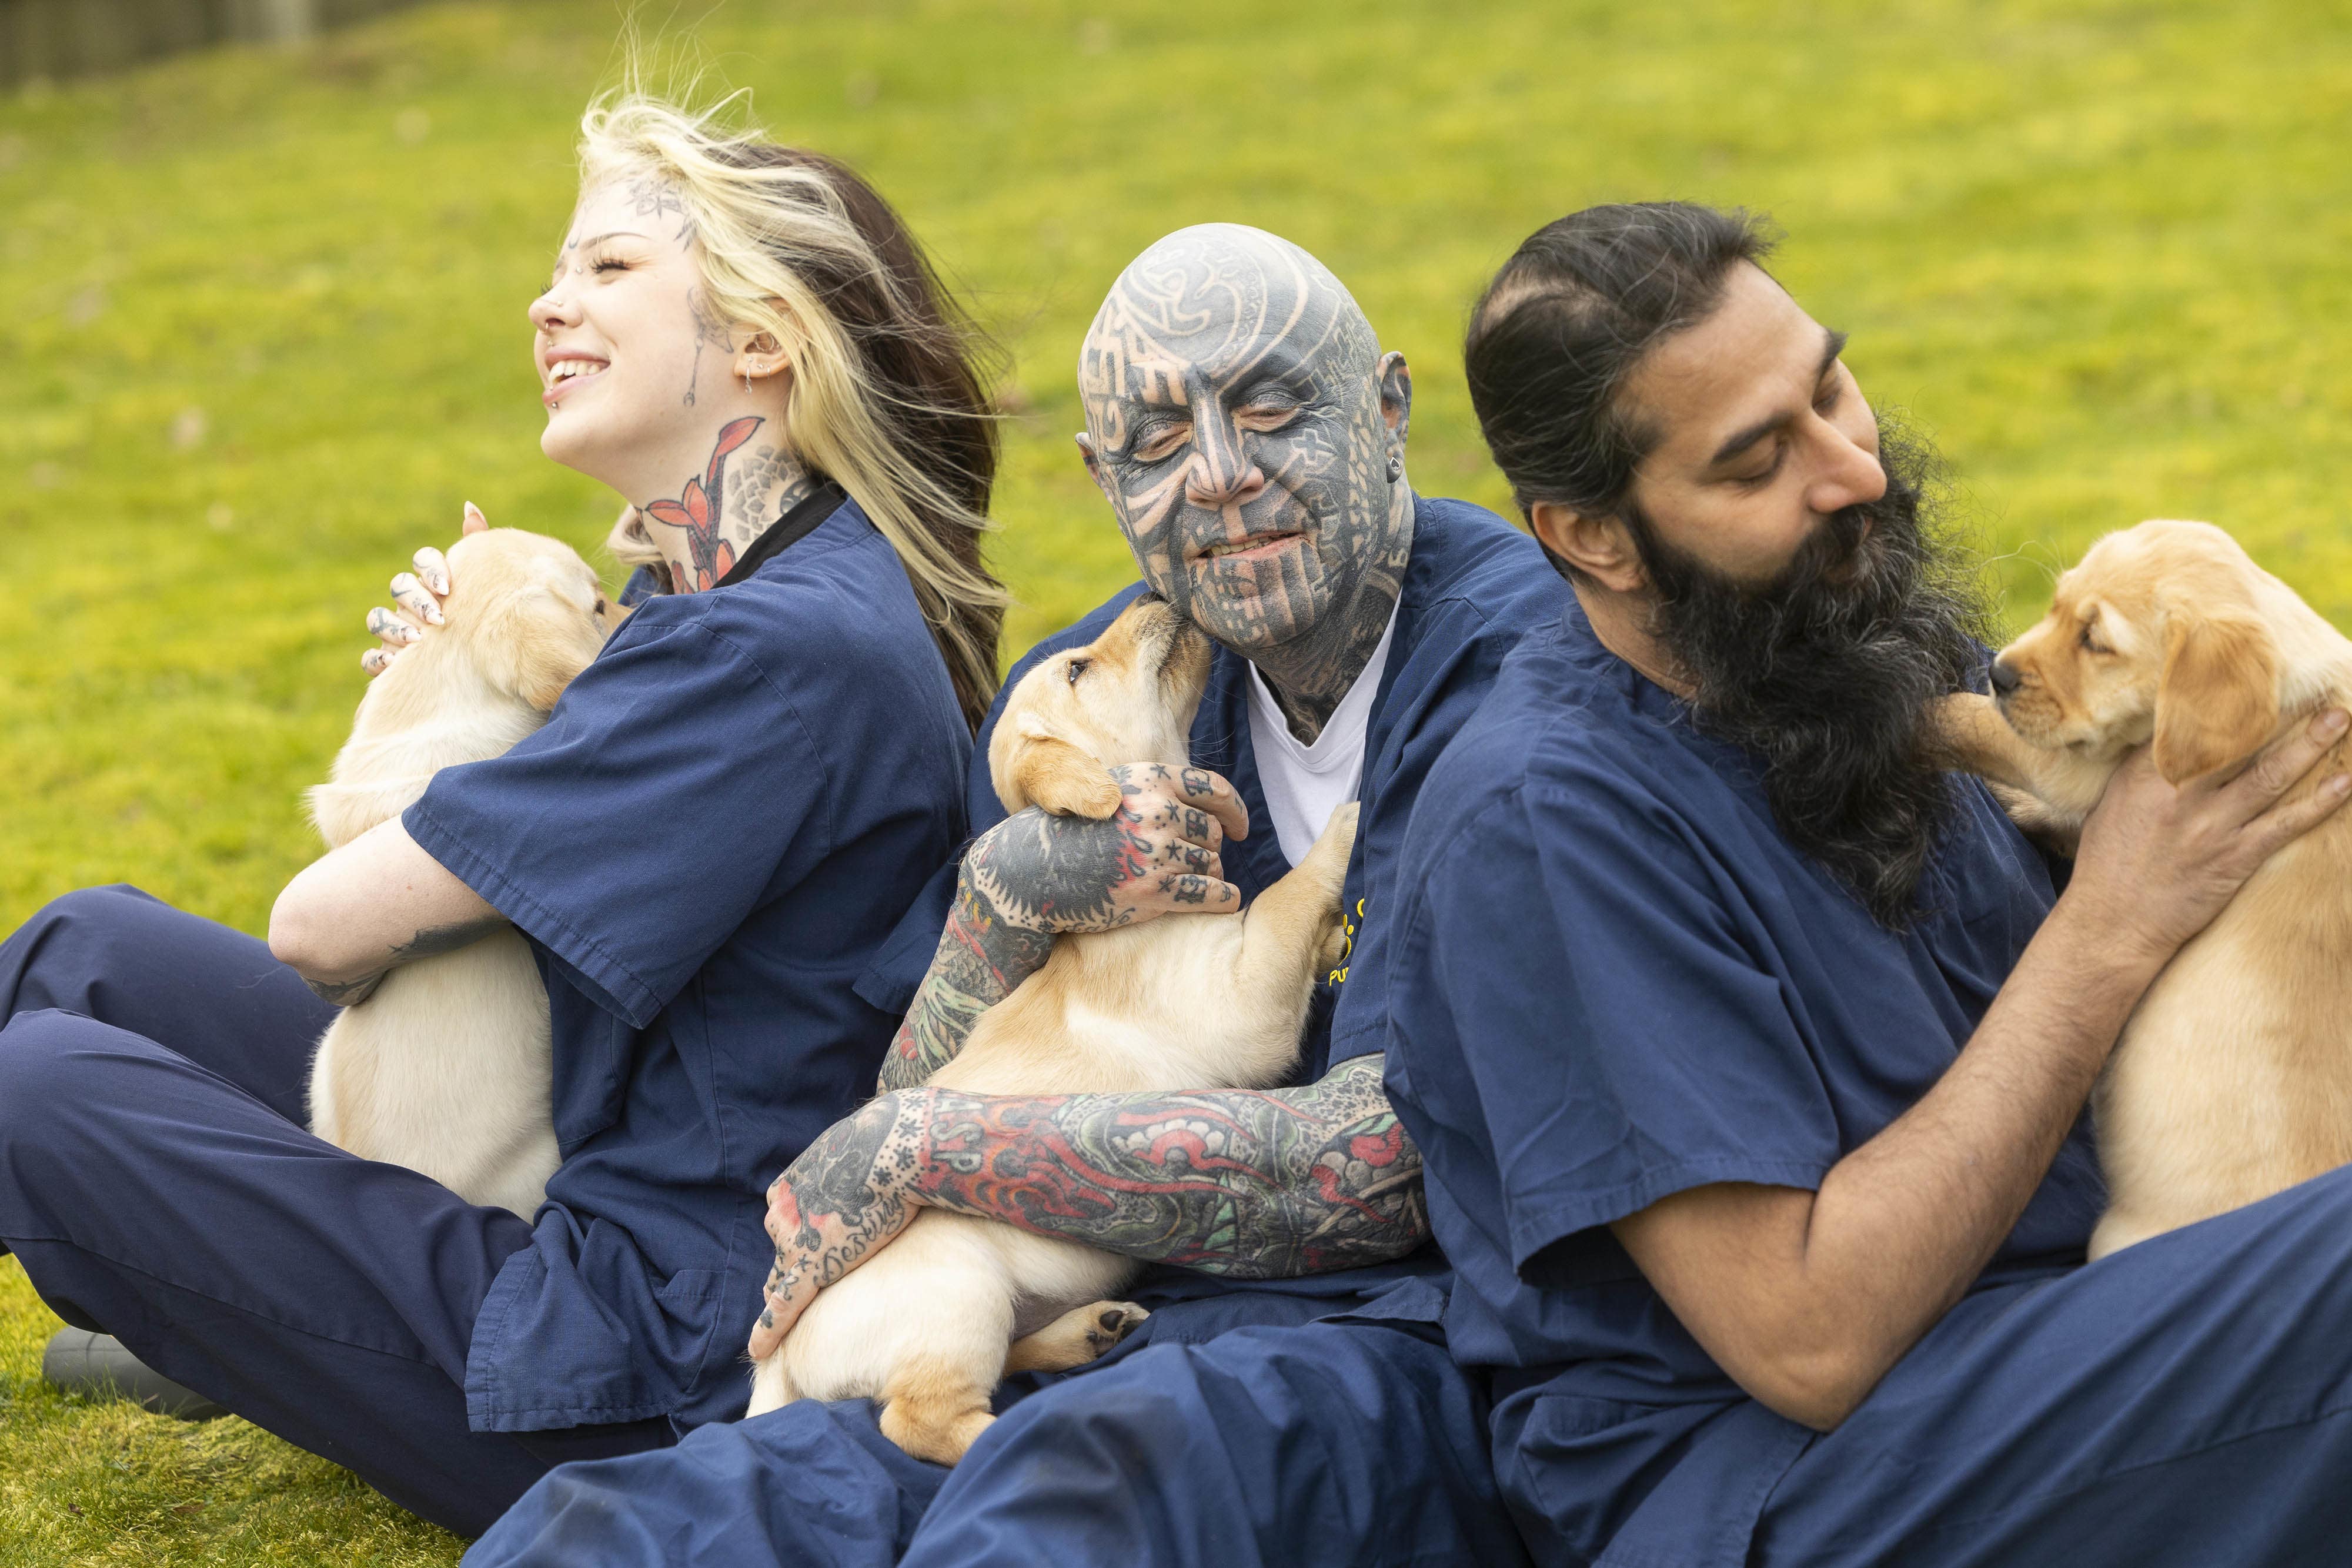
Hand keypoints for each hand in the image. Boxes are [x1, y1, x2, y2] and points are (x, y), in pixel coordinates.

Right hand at [359, 502, 486, 675]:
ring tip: (417, 640)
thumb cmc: (487, 619)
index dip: (431, 569)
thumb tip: (470, 508)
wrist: (488, 663)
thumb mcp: (489, 586)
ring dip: (393, 627)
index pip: (424, 560)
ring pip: (378, 618)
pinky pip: (370, 658)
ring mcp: (397, 629)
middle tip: (438, 618)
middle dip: (415, 600)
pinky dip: (376, 660)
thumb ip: (478, 549)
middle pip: (400, 588)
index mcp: (436, 581)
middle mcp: (412, 602)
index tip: (447, 587)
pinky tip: (392, 664)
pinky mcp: (389, 660)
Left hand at [747, 1091, 931, 1359]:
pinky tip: (759, 1350)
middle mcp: (787, 1208)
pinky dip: (769, 1328)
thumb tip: (892, 1136)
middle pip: (783, 1242)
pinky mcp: (813, 1265)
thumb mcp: (866, 1136)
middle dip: (789, 1258)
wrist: (901, 1148)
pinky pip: (784, 1304)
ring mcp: (798, 1237)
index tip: (800, 1243)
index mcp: (796, 1179)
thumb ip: (861, 1150)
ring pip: (784, 1271)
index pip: (786, 1216)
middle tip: (791, 1279)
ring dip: (789, 1284)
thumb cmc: (896, 1138)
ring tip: (786, 1308)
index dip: (795, 1232)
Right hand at [965, 762, 1248, 933]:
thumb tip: (1210, 810)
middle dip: (1208, 849)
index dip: (1234, 811)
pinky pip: (1212, 896)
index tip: (1240, 828)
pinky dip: (1224, 899)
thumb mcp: (1110, 792)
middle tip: (1192, 864)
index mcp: (1147, 780)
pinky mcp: (1152, 892)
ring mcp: (1154, 852)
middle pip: (1212, 833)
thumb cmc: (1072, 834)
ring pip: (1212, 864)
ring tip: (1186, 883)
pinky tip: (1222, 901)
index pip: (1212, 790)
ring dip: (1209, 876)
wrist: (1030, 872)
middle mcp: (1155, 811)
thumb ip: (1154, 792)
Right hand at [2066, 707, 2349, 964]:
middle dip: (2278, 710)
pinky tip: (2344, 784)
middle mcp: (2181, 794)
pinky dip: (2318, 803)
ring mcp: (2210, 827)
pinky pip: (2285, 825)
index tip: (2253, 673)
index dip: (2226, 694)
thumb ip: (2143, 770)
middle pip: (2239, 740)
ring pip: (2270, 775)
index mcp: (2145, 775)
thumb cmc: (2107, 864)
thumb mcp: (2111, 804)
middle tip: (2314, 685)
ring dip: (2310, 745)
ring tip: (2338, 719)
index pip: (2191, 721)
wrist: (2112, 924)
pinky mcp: (2233, 858)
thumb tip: (2170, 737)